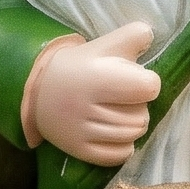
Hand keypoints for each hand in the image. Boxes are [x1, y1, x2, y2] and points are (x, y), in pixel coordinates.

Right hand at [24, 24, 158, 165]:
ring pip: (133, 135)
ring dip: (133, 124)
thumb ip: (132, 35)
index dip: (147, 82)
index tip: (135, 78)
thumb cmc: (79, 65)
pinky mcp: (79, 151)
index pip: (148, 88)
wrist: (38, 91)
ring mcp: (82, 132)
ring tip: (120, 112)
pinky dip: (125, 145)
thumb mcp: (103, 44)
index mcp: (96, 77)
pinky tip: (116, 132)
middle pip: (143, 116)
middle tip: (124, 98)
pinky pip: (120, 155)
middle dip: (140, 105)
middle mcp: (87, 107)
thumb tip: (151, 33)